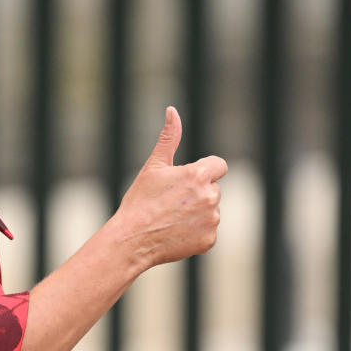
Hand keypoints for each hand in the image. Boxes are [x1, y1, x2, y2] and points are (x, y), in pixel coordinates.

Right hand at [113, 107, 224, 272]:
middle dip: (198, 193)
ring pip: (211, 210)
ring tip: (172, 219)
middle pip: (213, 189)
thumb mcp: (153, 166)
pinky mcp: (209, 240)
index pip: (219, 166)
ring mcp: (212, 220)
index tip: (186, 182)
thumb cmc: (140, 201)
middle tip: (171, 203)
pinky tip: (176, 233)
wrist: (132, 240)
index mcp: (199, 174)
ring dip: (197, 213)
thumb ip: (169, 137)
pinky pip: (208, 231)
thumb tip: (172, 110)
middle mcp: (210, 196)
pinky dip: (196, 232)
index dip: (203, 171)